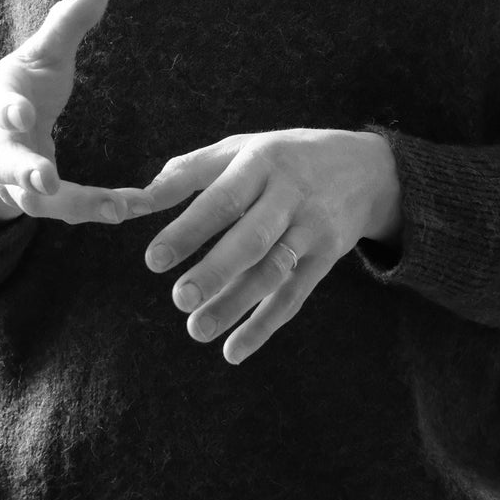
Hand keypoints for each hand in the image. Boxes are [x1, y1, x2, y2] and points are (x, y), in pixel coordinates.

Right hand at [0, 0, 126, 226]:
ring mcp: (15, 182)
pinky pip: (65, 212)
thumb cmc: (22, 91)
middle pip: (7, 163)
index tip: (22, 112)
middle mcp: (1, 148)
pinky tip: (131, 208)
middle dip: (25, 171)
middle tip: (45, 180)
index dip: (8, 110)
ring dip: (75, 205)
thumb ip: (64, 27)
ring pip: (36, 201)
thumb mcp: (39, 56)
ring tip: (116, 209)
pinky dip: (96, 211)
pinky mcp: (37, 202)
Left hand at [120, 128, 402, 363]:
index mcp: (261, 162)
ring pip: (273, 272)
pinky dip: (265, 325)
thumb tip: (132, 199)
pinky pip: (295, 296)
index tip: (154, 258)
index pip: (222, 198)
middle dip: (216, 270)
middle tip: (179, 298)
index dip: (189, 229)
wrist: (367, 168)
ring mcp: (312, 228)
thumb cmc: (283, 156)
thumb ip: (186, 173)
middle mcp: (290, 195)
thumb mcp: (240, 149)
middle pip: (252, 237)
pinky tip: (234, 350)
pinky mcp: (326, 258)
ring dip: (236, 305)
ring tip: (196, 330)